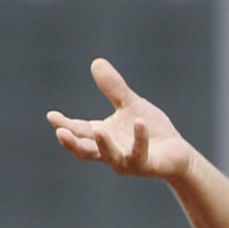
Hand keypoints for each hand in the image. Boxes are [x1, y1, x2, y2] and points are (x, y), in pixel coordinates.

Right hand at [46, 58, 191, 179]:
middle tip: (60, 132)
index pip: (79, 131)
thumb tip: (96, 62)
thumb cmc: (151, 130)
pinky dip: (140, 138)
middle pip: (85, 150)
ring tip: (97, 130)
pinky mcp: (146, 165)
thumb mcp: (130, 105)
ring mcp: (127, 161)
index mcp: (103, 136)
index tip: (51, 116)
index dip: (64, 125)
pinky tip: (140, 122)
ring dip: (103, 144)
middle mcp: (110, 152)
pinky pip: (140, 153)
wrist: (177, 152)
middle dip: (72, 142)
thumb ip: (113, 88)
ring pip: (111, 156)